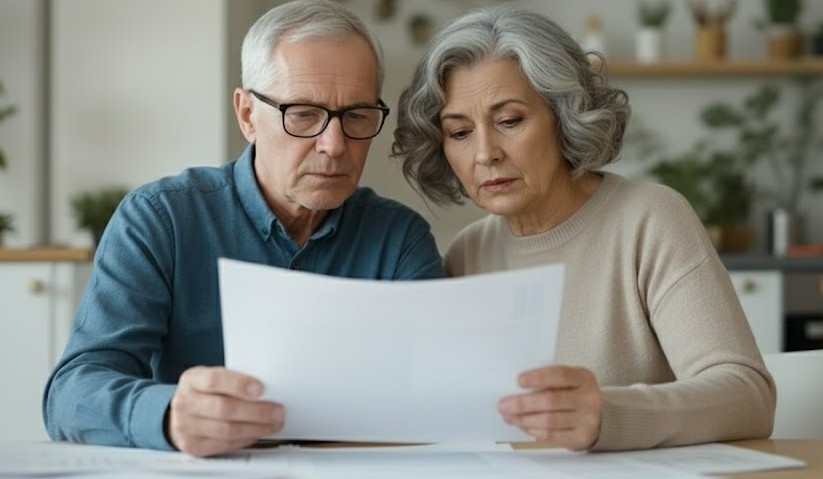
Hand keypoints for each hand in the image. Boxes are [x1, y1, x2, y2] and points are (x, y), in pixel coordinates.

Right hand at [167, 366, 283, 456]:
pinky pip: (225, 444)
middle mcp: (185, 403)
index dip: (239, 384)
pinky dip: (246, 439)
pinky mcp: (193, 445)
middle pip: (224, 409)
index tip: (261, 389)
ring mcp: (186, 426)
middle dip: (256, 411)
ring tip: (273, 424)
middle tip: (277, 411)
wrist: (180, 413)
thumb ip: (233, 379)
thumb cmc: (204, 391)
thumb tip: (267, 388)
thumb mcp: (213, 377)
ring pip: (227, 430)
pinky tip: (257, 432)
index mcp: (192, 380)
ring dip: (256, 428)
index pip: (214, 380)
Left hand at [498, 365, 601, 450]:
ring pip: (549, 421)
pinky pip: (552, 436)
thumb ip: (548, 381)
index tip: (519, 381)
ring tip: (509, 416)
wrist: (597, 417)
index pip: (560, 375)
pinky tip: (524, 426)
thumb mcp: (568, 381)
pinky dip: (534, 431)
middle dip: (523, 404)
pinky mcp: (581, 437)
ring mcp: (587, 419)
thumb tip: (515, 389)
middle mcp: (589, 398)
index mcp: (583, 378)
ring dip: (524, 420)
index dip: (538, 377)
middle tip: (504, 405)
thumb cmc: (575, 394)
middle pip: (551, 400)